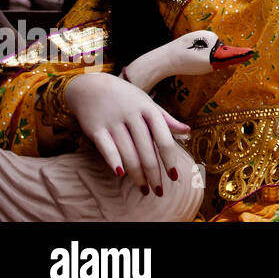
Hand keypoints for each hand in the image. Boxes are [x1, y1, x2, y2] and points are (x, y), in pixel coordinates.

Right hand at [63, 72, 190, 197]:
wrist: (90, 86)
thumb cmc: (125, 97)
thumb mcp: (147, 103)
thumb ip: (166, 118)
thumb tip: (188, 130)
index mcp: (149, 110)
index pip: (163, 138)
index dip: (169, 159)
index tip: (174, 177)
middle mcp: (132, 116)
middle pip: (146, 150)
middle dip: (154, 174)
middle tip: (158, 191)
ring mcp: (113, 122)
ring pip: (128, 153)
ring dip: (136, 175)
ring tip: (143, 189)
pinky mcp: (96, 129)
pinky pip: (106, 148)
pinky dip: (114, 161)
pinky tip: (121, 175)